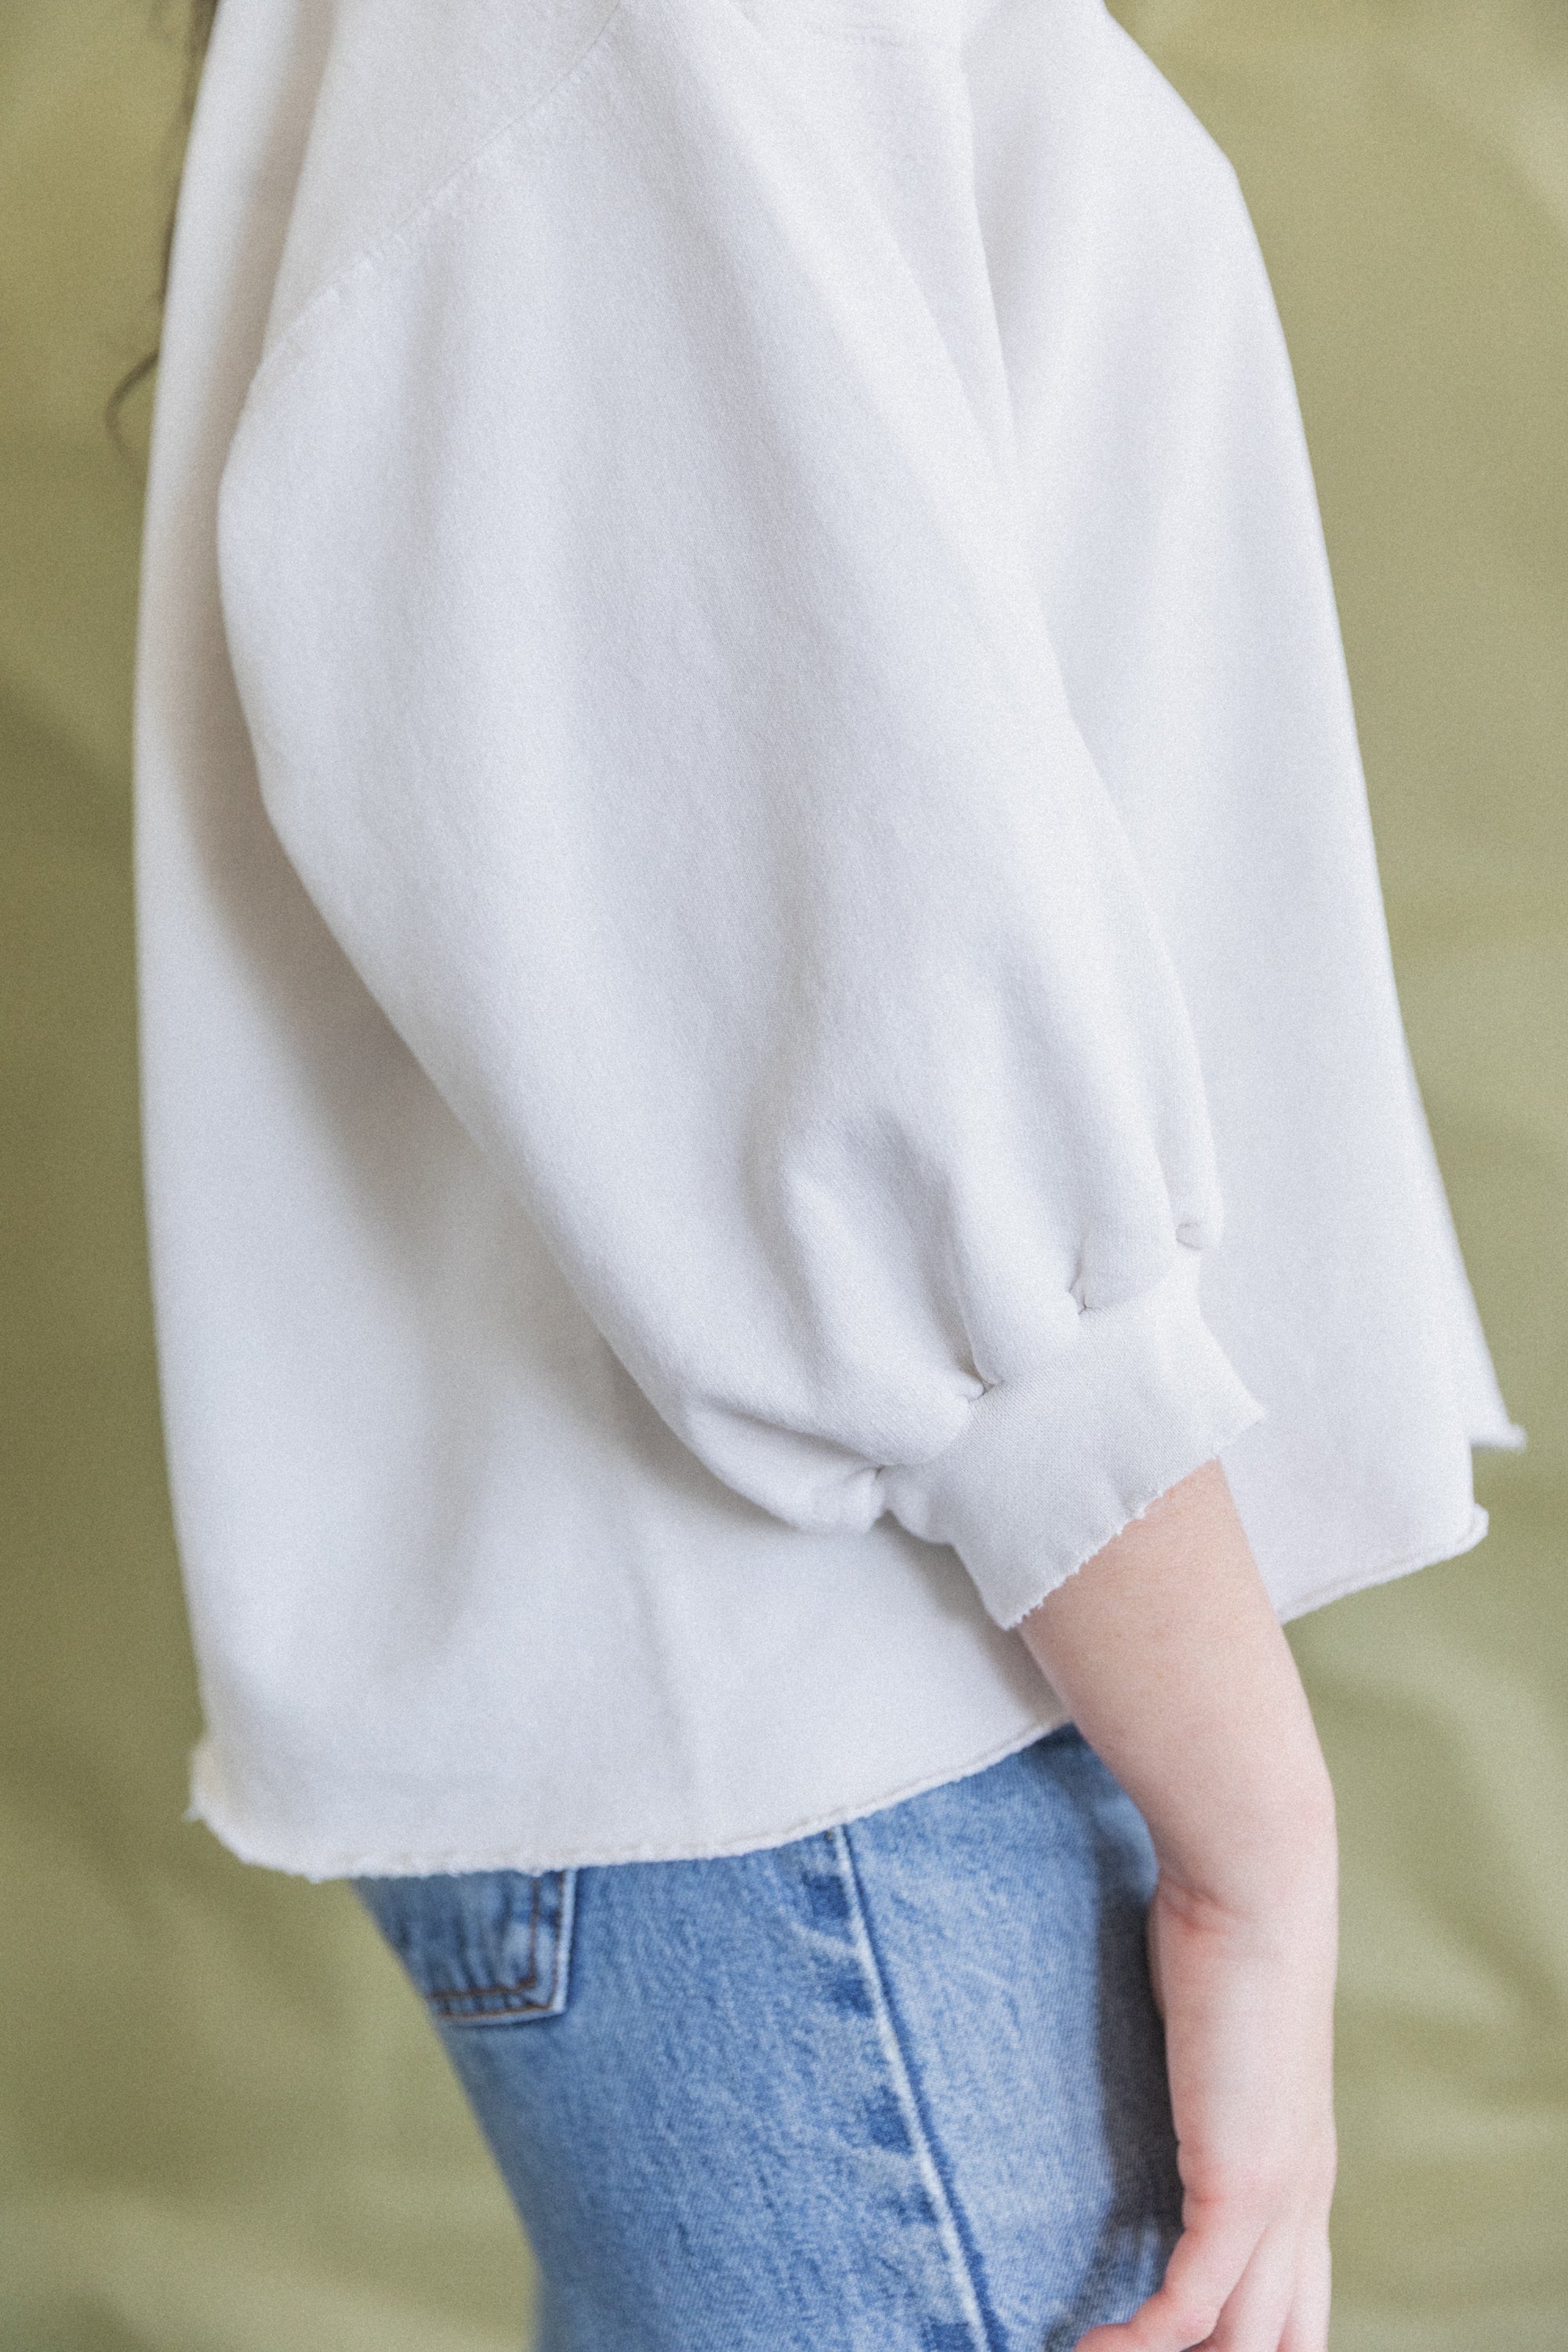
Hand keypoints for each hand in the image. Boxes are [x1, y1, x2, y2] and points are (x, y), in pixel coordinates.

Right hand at [1014, 1460, 1338, 2351]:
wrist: (1257, 1868)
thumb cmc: (1222, 1903)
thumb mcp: (1205, 1995)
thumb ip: (1178, 2032)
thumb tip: (1134, 2010)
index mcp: (1295, 2159)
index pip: (1289, 2297)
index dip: (1242, 2337)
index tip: (1160, 2340)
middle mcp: (1298, 2193)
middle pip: (1282, 2336)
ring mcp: (1277, 2196)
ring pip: (1244, 2340)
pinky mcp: (1241, 2185)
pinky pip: (1192, 2310)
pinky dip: (1140, 2347)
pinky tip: (1085, 2350)